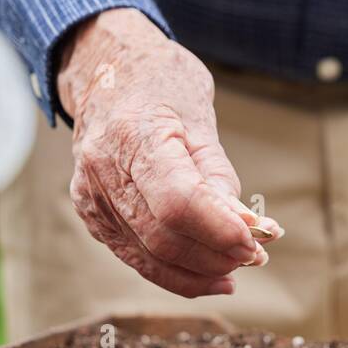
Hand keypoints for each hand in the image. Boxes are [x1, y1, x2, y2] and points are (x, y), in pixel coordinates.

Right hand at [57, 8, 283, 296]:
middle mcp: (103, 170)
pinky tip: (211, 275)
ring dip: (201, 271)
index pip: (178, 202)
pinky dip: (176, 272)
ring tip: (239, 265)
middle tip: (257, 254)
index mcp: (133, 135)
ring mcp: (90, 196)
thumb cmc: (159, 86)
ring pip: (149, 257)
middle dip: (216, 255)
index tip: (257, 240)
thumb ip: (219, 176)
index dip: (220, 230)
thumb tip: (248, 227)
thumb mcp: (199, 117)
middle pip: (164, 236)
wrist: (105, 72)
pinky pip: (136, 257)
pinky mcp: (91, 216)